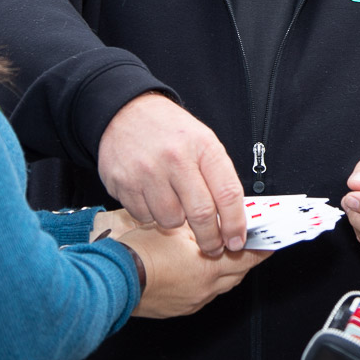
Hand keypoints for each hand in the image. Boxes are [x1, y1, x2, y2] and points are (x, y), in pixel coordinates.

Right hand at [98, 93, 246, 255]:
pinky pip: (145, 217)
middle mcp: (175, 158)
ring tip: (174, 203)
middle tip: (212, 247)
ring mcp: (147, 172)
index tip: (236, 241)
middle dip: (210, 240)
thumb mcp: (202, 141)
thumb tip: (233, 219)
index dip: (235, 224)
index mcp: (203, 146)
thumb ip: (217, 176)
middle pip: (201, 214)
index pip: (228, 193)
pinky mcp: (123, 183)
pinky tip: (151, 195)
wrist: (125, 112)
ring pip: (171, 220)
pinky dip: (151, 214)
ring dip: (176, 222)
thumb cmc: (169, 131)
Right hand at [115, 222, 269, 318]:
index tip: (271, 240)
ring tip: (215, 252)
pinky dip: (204, 280)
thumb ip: (199, 224)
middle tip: (243, 242)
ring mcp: (191, 302)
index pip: (248, 257)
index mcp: (209, 269)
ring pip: (219, 284)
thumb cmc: (136, 253)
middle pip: (237, 273)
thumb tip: (213, 217)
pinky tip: (192, 267)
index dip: (262, 247)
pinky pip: (200, 294)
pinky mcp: (178, 308)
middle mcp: (205, 290)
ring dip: (222, 269)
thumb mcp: (173, 227)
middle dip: (242, 257)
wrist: (111, 280)